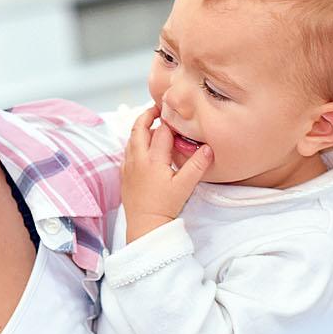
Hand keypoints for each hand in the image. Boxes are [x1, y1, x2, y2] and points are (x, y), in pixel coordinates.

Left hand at [123, 106, 213, 241]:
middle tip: (158, 108)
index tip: (177, 113)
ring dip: (140, 128)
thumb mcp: (185, 186)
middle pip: (138, 128)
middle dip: (147, 115)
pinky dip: (134, 142)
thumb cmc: (164, 207)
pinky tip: (142, 146)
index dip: (170, 120)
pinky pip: (127, 151)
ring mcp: (128, 166)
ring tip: (152, 124)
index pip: (161, 131)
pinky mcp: (124, 174)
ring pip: (131, 139)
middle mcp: (138, 159)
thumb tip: (208, 148)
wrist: (145, 225)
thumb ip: (197, 165)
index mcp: (153, 159)